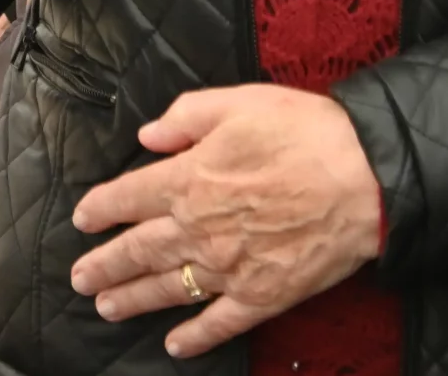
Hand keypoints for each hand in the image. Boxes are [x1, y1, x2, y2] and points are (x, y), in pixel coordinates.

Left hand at [69, 85, 381, 358]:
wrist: (367, 178)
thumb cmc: (306, 132)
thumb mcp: (239, 102)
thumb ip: (186, 116)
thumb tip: (148, 135)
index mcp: (189, 178)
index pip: (128, 196)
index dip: (100, 208)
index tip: (83, 218)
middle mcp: (199, 227)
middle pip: (138, 250)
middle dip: (104, 264)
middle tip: (80, 277)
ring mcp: (229, 267)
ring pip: (168, 288)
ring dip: (133, 298)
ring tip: (106, 307)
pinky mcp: (263, 295)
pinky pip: (220, 322)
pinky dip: (195, 337)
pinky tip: (175, 346)